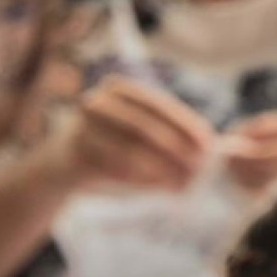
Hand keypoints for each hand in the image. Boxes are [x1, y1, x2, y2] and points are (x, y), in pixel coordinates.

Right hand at [50, 75, 213, 193]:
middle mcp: (98, 102)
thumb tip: (213, 151)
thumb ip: (171, 137)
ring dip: (161, 169)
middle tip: (198, 170)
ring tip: (182, 184)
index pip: (158, 105)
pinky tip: (159, 188)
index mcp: (120, 88)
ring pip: (128, 149)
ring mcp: (82, 127)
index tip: (209, 145)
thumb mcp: (139, 133)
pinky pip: (112, 169)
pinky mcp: (75, 155)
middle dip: (175, 150)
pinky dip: (139, 180)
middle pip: (144, 126)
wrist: (62, 164)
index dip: (185, 124)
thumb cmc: (112, 147)